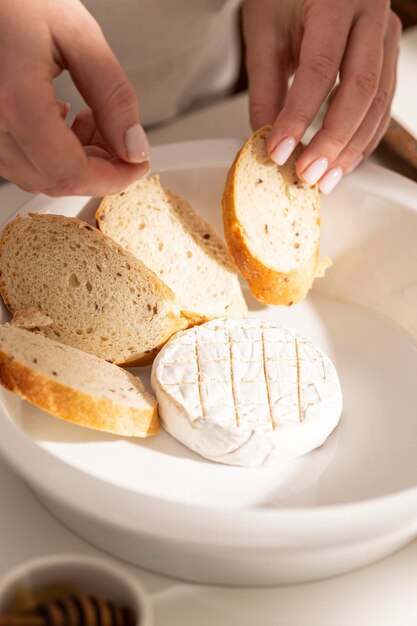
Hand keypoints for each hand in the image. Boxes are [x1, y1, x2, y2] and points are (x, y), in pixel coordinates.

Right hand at [0, 0, 148, 196]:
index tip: (138, 164)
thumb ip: (112, 97)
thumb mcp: (79, 36)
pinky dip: (53, 154)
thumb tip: (134, 148)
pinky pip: (21, 162)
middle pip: (57, 181)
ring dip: (78, 162)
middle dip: (100, 169)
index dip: (114, 177)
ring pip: (40, 177)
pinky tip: (63, 119)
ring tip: (91, 118)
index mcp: (15, 100)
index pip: (72, 172)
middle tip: (120, 138)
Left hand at [244, 0, 401, 192]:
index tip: (279, 152)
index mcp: (336, 2)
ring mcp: (385, 36)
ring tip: (325, 178)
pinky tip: (344, 159)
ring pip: (379, 102)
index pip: (319, 70)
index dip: (299, 117)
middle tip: (307, 174)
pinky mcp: (387, 55)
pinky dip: (363, 137)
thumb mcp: (263, 32)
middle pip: (361, 90)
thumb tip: (267, 141)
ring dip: (352, 147)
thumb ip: (265, 88)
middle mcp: (371, 16)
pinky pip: (383, 104)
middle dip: (333, 141)